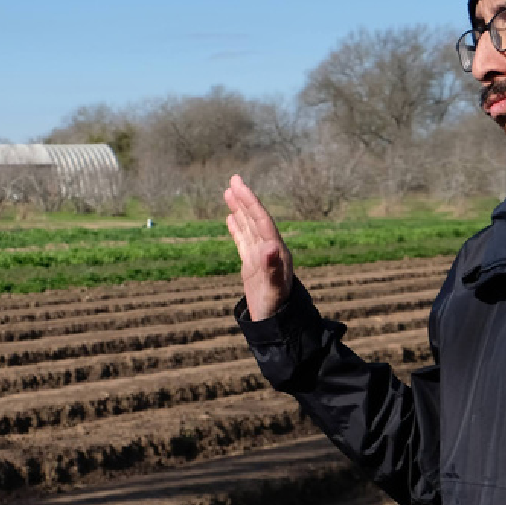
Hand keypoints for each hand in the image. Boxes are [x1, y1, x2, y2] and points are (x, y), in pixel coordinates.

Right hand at [223, 175, 294, 319]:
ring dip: (240, 210)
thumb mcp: (274, 289)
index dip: (250, 202)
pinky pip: (243, 241)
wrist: (277, 325)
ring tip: (229, 192)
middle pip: (255, 219)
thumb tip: (269, 247)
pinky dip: (237, 228)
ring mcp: (260, 257)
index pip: (262, 220)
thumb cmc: (276, 308)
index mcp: (276, 251)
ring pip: (248, 227)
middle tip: (233, 179)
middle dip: (245, 200)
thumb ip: (272, 268)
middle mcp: (270, 250)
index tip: (239, 185)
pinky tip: (231, 218)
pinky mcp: (252, 265)